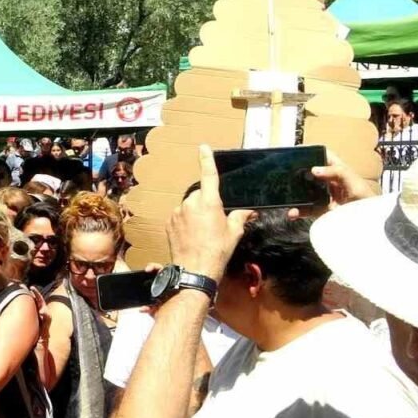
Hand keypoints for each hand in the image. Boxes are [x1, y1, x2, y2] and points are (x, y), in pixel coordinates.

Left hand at [167, 145, 254, 281]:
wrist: (195, 269)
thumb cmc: (217, 251)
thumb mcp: (234, 233)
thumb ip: (240, 217)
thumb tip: (247, 211)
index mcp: (209, 202)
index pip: (209, 175)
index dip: (207, 160)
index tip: (203, 147)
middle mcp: (191, 203)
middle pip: (200, 195)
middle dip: (207, 204)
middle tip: (215, 222)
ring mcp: (177, 212)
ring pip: (189, 206)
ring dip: (195, 214)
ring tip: (203, 233)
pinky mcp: (169, 222)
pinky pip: (180, 216)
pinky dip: (186, 221)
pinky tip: (192, 236)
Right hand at [287, 150, 377, 219]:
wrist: (370, 223)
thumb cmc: (368, 201)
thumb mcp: (355, 183)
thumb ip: (337, 173)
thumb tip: (314, 169)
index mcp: (338, 171)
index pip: (324, 156)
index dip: (312, 152)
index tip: (298, 151)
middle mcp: (329, 182)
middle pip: (310, 173)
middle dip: (297, 174)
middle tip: (285, 174)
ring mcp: (324, 197)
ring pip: (304, 192)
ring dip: (294, 195)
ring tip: (287, 196)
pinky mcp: (321, 211)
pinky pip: (305, 210)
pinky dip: (297, 211)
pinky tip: (292, 212)